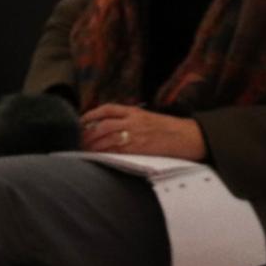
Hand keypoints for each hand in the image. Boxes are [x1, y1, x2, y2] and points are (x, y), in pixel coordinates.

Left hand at [79, 103, 205, 160]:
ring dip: (93, 145)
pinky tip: (98, 157)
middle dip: (88, 133)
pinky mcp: (139, 149)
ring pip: (107, 138)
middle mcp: (133, 121)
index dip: (91, 114)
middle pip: (103, 125)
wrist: (186, 137)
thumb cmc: (167, 128)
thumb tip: (106, 126)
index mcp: (134, 111)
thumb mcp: (147, 117)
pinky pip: (117, 151)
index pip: (107, 109)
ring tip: (84, 150)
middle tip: (78, 140)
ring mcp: (136, 135)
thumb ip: (129, 119)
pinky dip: (105, 153)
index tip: (80, 120)